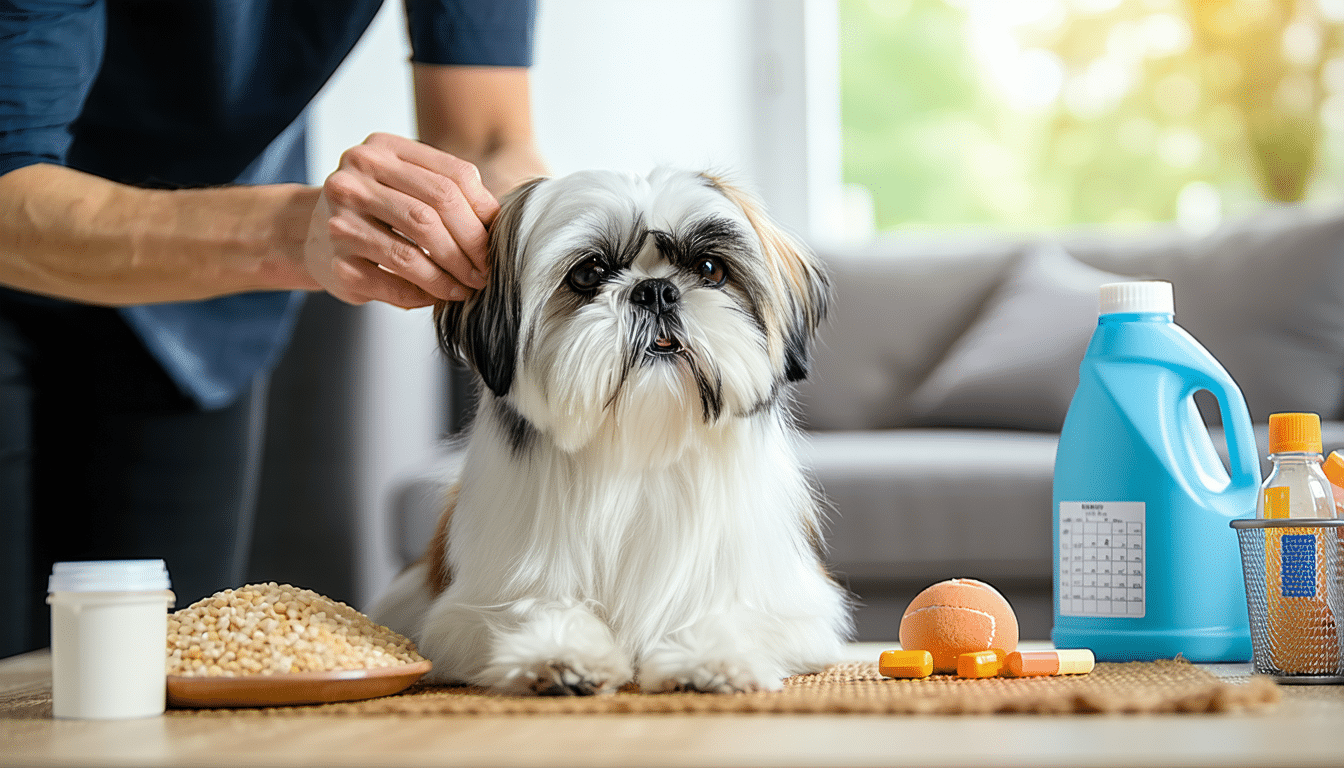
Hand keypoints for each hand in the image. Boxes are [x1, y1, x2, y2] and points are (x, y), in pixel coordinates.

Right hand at [304, 133, 499, 307]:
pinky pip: (394, 284)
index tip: (496, 240)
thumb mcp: (405, 182)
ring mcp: (340, 222)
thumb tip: (499, 222)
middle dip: (468, 248)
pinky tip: (438, 296)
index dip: (483, 212)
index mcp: (380, 149)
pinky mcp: (337, 264)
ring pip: (412, 254)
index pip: (452, 177)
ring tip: (467, 288)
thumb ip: (447, 190)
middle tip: (485, 271)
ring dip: (449, 277)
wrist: (308, 232)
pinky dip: (424, 294)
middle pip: (432, 213)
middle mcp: (354, 180)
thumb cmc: (374, 207)